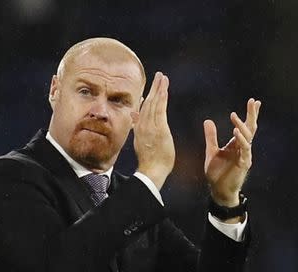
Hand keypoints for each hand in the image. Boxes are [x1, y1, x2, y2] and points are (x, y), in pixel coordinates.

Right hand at [132, 72, 174, 189]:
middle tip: (159, 75)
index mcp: (140, 129)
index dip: (147, 98)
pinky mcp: (159, 128)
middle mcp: (144, 125)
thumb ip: (137, 127)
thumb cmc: (149, 161)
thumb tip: (133, 115)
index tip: (150, 88)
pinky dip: (162, 98)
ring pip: (155, 103)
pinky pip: (160, 109)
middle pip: (149, 103)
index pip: (143, 110)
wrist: (151, 170)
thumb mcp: (140, 142)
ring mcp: (151, 126)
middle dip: (154, 88)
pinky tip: (164, 88)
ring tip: (162, 77)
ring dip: (159, 89)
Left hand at [203, 98, 261, 206]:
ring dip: (241, 126)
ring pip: (247, 138)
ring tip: (234, 116)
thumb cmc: (217, 172)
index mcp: (237, 144)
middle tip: (254, 102)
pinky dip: (241, 140)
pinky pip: (244, 150)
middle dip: (252, 115)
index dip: (249, 114)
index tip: (254, 101)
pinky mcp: (243, 164)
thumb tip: (208, 120)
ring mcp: (245, 156)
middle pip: (251, 128)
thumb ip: (211, 136)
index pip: (245, 126)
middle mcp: (243, 148)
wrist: (218, 189)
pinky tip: (236, 132)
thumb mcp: (212, 150)